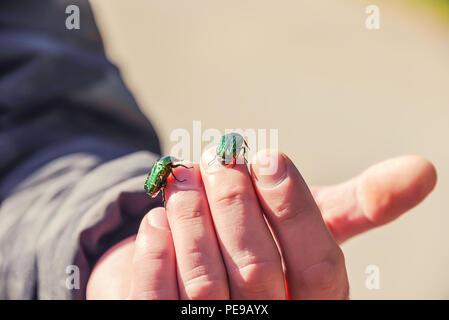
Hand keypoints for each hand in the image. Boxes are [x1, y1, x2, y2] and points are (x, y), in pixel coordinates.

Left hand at [86, 150, 435, 298]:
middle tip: (217, 159)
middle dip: (235, 206)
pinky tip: (154, 221)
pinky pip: (158, 299)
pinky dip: (156, 254)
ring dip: (191, 221)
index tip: (268, 157)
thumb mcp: (312, 221)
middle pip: (258, 271)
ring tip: (184, 178)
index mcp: (315, 300)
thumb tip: (422, 169)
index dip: (294, 208)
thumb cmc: (269, 239)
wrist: (215, 264)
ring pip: (206, 284)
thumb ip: (359, 204)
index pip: (318, 265)